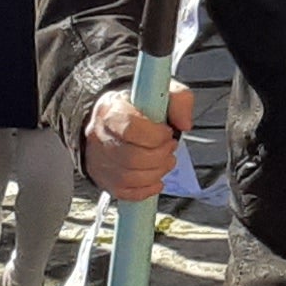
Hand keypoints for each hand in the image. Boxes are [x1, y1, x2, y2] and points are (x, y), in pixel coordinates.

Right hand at [84, 81, 193, 202]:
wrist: (112, 119)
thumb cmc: (137, 107)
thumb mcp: (159, 92)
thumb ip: (179, 100)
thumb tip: (184, 123)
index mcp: (112, 111)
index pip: (131, 129)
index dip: (156, 135)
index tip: (167, 132)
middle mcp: (101, 137)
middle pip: (132, 157)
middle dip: (160, 155)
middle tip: (170, 147)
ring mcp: (100, 161)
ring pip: (130, 177)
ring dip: (157, 172)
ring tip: (165, 160)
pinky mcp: (105, 179)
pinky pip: (126, 193)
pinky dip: (146, 189)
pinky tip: (156, 178)